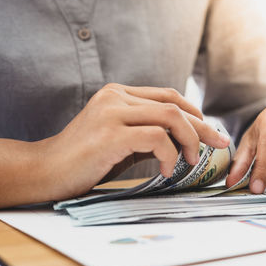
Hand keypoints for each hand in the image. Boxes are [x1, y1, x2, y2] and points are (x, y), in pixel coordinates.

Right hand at [40, 83, 229, 200]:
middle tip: (219, 144)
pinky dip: (170, 154)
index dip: (195, 113)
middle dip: (203, 126)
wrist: (46, 171)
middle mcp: (116, 96)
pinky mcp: (110, 134)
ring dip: (190, 139)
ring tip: (192, 160)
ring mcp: (111, 112)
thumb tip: (186, 140)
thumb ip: (149, 134)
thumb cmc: (85, 159)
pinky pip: (156, 137)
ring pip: (170, 116)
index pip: (168, 96)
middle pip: (174, 104)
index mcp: (119, 94)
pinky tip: (168, 168)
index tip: (210, 131)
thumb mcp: (122, 141)